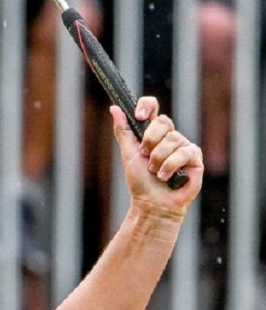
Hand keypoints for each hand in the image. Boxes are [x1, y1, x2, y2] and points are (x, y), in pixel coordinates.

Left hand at [111, 96, 203, 219]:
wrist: (153, 203)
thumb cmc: (141, 181)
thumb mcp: (128, 153)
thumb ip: (123, 131)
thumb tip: (114, 108)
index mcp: (152, 133)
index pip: (152, 107)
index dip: (147, 106)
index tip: (139, 116)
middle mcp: (169, 136)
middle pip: (163, 121)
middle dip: (150, 141)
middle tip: (145, 156)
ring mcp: (183, 145)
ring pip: (172, 139)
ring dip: (158, 159)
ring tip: (156, 172)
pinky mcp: (194, 157)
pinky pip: (184, 152)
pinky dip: (170, 166)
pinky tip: (167, 177)